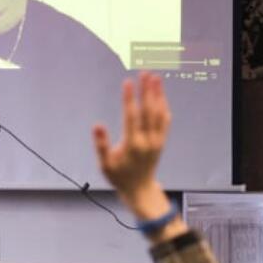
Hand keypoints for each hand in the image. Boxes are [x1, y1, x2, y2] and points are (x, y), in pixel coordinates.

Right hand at [92, 72, 171, 218]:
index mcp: (133, 145)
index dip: (129, 98)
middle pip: (149, 110)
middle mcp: (148, 141)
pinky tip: (160, 95)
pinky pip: (165, 120)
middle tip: (145, 73)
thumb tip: (97, 125)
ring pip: (160, 113)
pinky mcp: (162, 141)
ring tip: (155, 78)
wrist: (140, 189)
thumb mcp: (105, 165)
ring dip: (158, 94)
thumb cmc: (119, 177)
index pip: (131, 116)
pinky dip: (163, 105)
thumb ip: (101, 145)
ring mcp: (157, 140)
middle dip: (147, 90)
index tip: (127, 82)